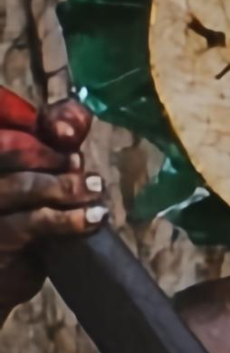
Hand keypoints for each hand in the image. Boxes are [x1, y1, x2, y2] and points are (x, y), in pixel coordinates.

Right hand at [0, 91, 103, 313]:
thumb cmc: (18, 230)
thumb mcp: (35, 190)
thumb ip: (50, 155)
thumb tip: (71, 127)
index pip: (2, 123)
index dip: (37, 122)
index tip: (66, 133)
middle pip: (7, 148)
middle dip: (51, 155)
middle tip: (78, 166)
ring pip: (22, 185)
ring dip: (67, 186)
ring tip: (95, 190)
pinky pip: (33, 222)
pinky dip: (72, 218)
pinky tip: (96, 218)